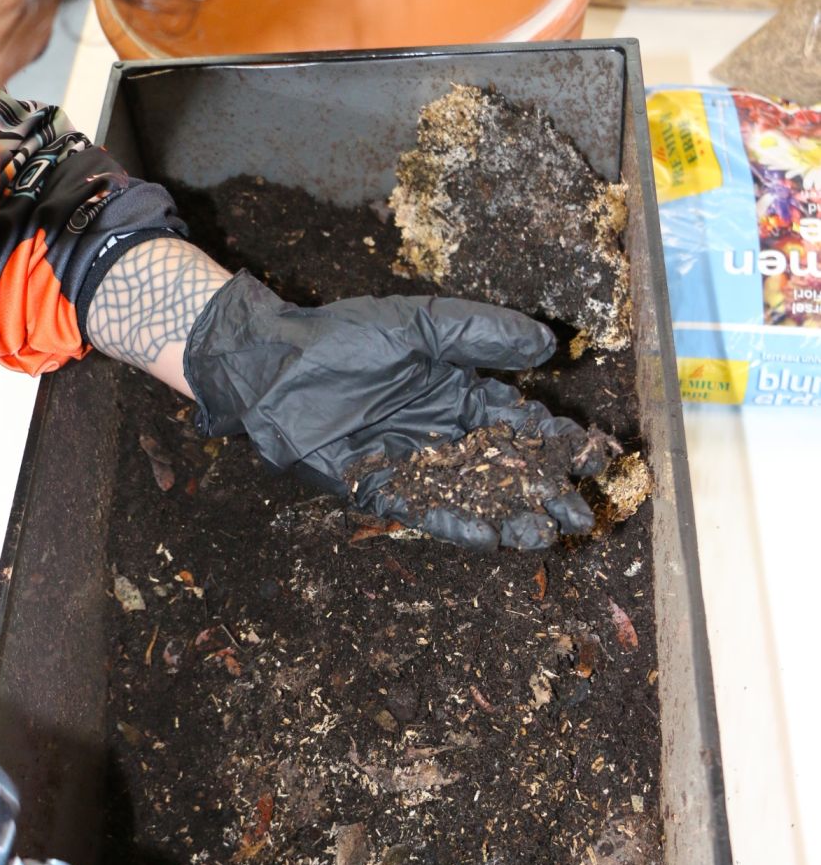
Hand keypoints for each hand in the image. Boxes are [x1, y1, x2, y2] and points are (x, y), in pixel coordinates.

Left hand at [184, 269, 600, 549]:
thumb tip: (548, 345)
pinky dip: (455, 523)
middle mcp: (440, 434)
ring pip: (470, 496)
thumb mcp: (419, 326)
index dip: (553, 441)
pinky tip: (489, 537)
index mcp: (456, 394)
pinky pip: (423, 511)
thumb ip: (481, 334)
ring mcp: (412, 465)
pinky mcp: (378, 489)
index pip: (516, 423)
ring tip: (543, 533)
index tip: (590, 456)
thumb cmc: (344, 339)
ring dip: (508, 517)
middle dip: (542, 491)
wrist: (274, 368)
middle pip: (502, 469)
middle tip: (578, 513)